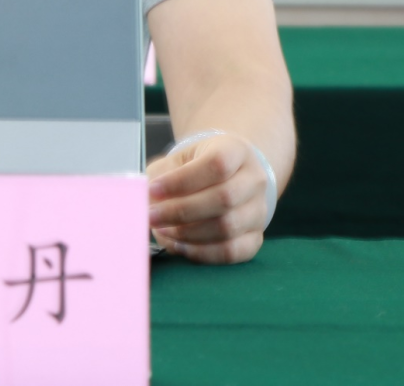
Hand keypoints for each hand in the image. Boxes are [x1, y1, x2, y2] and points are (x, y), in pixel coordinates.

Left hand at [146, 132, 269, 264]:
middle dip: (180, 211)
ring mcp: (259, 211)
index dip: (182, 180)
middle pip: (224, 199)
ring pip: (228, 228)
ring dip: (188, 233)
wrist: (229, 177)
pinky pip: (231, 252)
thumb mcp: (180, 159)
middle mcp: (255, 180)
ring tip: (162, 230)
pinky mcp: (256, 238)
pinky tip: (180, 245)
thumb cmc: (198, 167)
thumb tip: (144, 202)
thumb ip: (161, 176)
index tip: (153, 189)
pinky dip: (202, 253)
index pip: (216, 164)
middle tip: (151, 216)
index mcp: (237, 151)